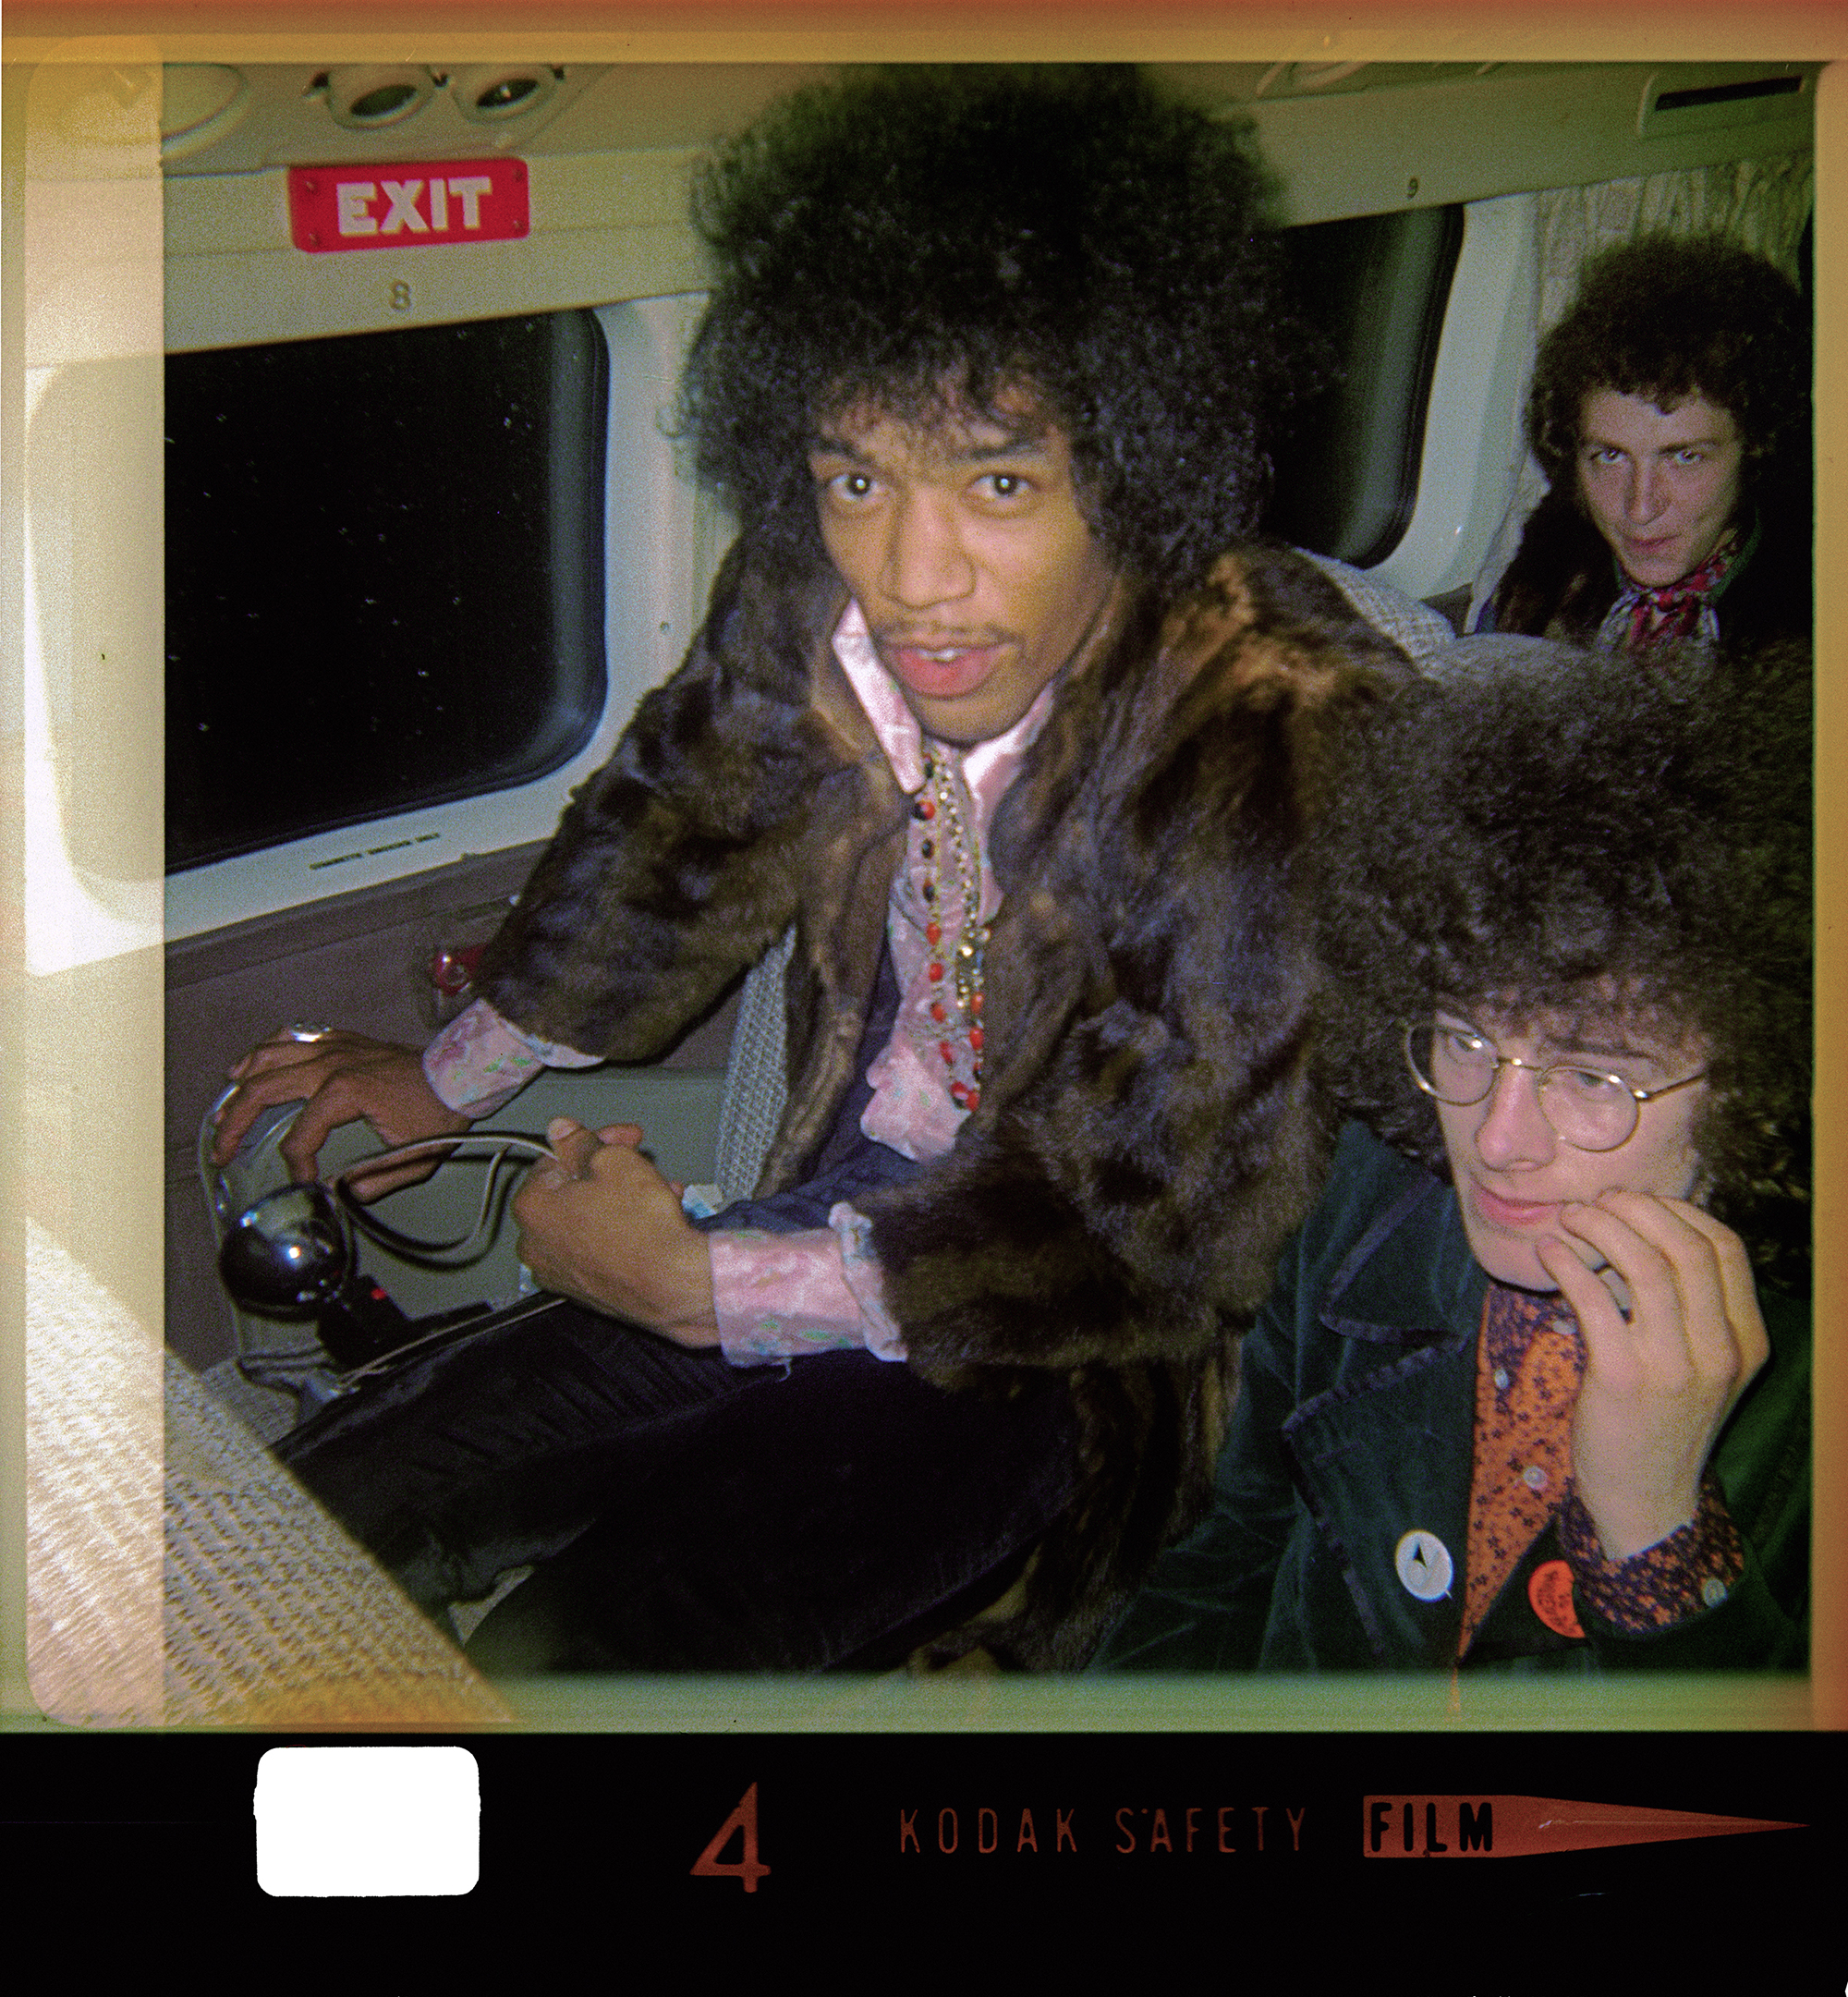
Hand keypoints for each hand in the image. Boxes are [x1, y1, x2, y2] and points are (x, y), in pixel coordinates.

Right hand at [211, 1027, 470, 1198]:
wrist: (461, 1073)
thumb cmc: (440, 1113)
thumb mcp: (413, 1158)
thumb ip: (372, 1181)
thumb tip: (336, 1193)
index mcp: (344, 1094)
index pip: (300, 1138)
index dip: (297, 1166)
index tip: (306, 1182)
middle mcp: (331, 1065)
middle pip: (263, 1091)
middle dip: (236, 1124)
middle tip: (222, 1151)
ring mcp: (334, 1047)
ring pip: (269, 1058)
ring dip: (240, 1085)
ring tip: (223, 1110)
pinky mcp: (341, 1040)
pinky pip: (293, 1038)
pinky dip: (266, 1051)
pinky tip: (250, 1065)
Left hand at [513, 1117, 719, 1347]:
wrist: (673, 1285)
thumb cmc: (643, 1228)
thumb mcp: (614, 1162)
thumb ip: (581, 1143)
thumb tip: (562, 1131)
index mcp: (532, 1207)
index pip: (556, 1158)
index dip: (595, 1141)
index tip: (620, 1138)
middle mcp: (536, 1246)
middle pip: (570, 1192)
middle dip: (609, 1173)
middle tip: (639, 1165)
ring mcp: (560, 1274)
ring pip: (589, 1221)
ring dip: (621, 1202)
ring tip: (657, 1197)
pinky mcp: (587, 1293)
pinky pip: (600, 1250)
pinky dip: (621, 1234)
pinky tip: (651, 1225)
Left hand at [1537, 1193, 1767, 1561]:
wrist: (1646, 1497)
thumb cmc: (1662, 1421)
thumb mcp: (1698, 1365)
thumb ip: (1687, 1308)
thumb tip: (1638, 1234)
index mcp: (1746, 1341)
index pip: (1726, 1250)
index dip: (1680, 1212)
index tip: (1638, 1204)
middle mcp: (1720, 1350)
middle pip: (1687, 1248)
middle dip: (1637, 1210)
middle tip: (1598, 1202)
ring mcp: (1675, 1365)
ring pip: (1644, 1265)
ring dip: (1600, 1227)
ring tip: (1570, 1218)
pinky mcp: (1623, 1377)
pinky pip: (1594, 1299)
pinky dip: (1567, 1264)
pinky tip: (1549, 1254)